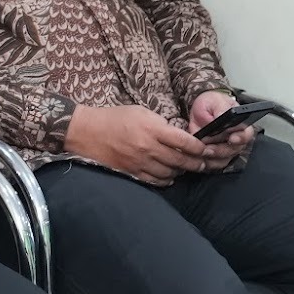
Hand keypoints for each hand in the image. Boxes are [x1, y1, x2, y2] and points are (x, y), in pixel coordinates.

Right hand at [64, 104, 206, 185]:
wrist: (87, 132)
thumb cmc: (114, 118)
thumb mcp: (140, 111)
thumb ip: (161, 123)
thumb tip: (178, 135)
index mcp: (153, 129)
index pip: (185, 142)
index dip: (199, 148)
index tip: (206, 149)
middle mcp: (149, 148)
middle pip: (181, 160)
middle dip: (196, 163)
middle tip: (203, 163)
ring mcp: (141, 162)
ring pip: (171, 173)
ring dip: (181, 171)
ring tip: (185, 168)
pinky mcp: (132, 172)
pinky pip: (156, 181)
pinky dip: (167, 180)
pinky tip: (169, 176)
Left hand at [186, 89, 254, 168]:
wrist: (199, 110)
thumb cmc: (211, 104)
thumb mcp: (216, 101)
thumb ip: (220, 109)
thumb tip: (222, 116)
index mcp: (241, 125)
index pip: (246, 134)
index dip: (241, 138)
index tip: (232, 138)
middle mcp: (236, 140)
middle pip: (233, 150)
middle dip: (220, 150)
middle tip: (208, 147)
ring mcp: (225, 150)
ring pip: (222, 160)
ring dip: (211, 157)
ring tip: (200, 150)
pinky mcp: (213, 156)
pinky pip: (211, 164)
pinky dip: (202, 160)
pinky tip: (195, 154)